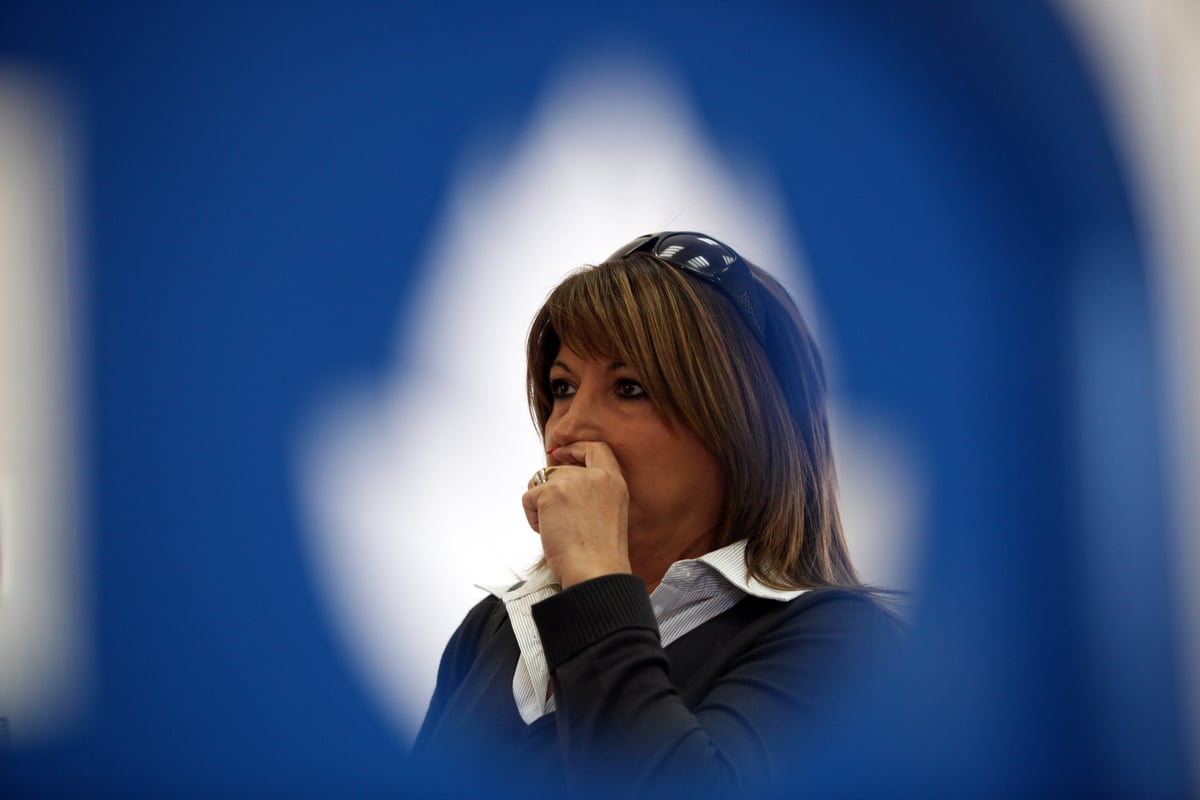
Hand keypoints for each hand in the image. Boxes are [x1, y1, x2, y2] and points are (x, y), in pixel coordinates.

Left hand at [522, 441, 631, 588]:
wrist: (595, 571)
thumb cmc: (600, 554)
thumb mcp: (607, 514)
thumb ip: (591, 493)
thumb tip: (560, 485)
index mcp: (614, 482)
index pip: (596, 449)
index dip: (575, 448)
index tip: (560, 453)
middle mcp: (595, 476)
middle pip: (559, 471)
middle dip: (550, 493)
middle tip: (561, 523)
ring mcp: (572, 481)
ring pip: (540, 482)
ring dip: (541, 505)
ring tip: (557, 529)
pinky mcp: (550, 492)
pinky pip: (528, 498)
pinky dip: (532, 517)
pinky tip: (548, 533)